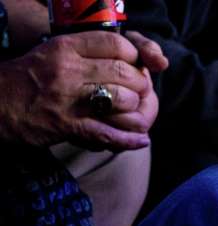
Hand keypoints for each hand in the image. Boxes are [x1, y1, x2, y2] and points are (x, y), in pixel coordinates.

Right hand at [0, 30, 166, 150]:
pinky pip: (108, 133)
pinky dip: (128, 139)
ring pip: (122, 100)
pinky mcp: (66, 125)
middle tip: (140, 93)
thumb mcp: (52, 53)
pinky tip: (141, 140)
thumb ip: (85, 54)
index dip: (134, 56)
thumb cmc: (26, 79)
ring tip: (133, 113)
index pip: (116, 43)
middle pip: (124, 73)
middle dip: (140, 85)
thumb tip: (125, 60)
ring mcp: (67, 98)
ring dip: (135, 110)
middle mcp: (68, 69)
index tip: (136, 66)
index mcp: (65, 48)